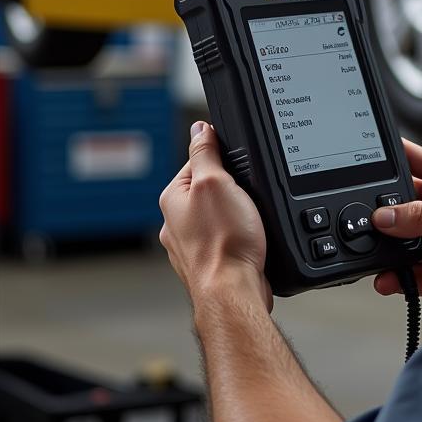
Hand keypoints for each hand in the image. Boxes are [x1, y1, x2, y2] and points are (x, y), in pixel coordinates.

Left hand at [159, 121, 272, 312]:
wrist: (234, 293)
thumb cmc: (224, 243)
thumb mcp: (215, 182)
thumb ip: (205, 152)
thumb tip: (200, 128)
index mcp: (173, 198)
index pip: (198, 161)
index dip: (223, 159)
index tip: (238, 168)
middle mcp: (175, 222)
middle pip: (209, 188)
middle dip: (232, 189)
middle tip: (247, 197)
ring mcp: (191, 245)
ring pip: (219, 215)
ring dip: (236, 215)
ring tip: (249, 221)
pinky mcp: (209, 262)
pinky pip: (225, 237)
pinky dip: (238, 236)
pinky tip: (248, 240)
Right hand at [372, 139, 421, 309]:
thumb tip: (384, 215)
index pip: (416, 161)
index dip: (391, 157)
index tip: (362, 158)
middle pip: (401, 202)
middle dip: (383, 212)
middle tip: (366, 219)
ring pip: (399, 238)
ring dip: (386, 246)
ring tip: (373, 251)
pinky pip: (405, 270)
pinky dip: (393, 275)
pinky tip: (386, 278)